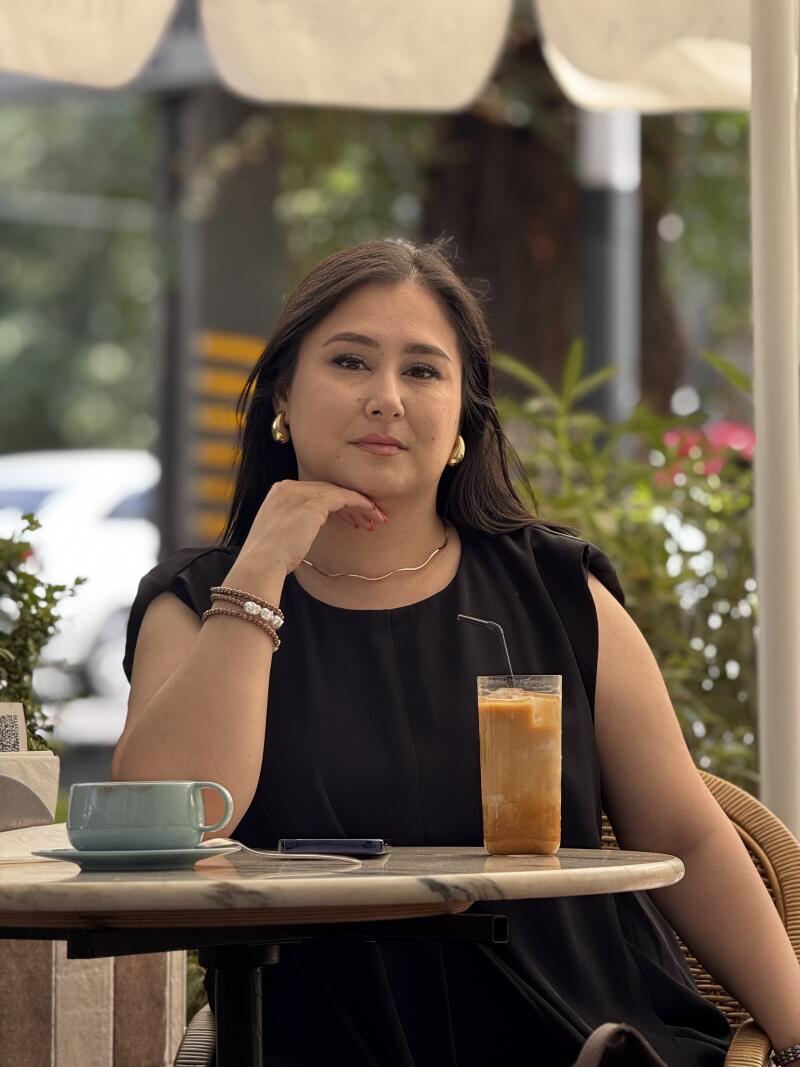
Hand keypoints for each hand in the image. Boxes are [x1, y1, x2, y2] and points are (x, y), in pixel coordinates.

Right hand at [234, 479, 387, 576]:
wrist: (260, 564)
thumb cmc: (269, 559)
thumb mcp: (280, 534)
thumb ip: (294, 524)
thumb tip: (307, 529)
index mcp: (279, 492)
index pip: (315, 492)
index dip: (336, 504)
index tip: (351, 519)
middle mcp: (288, 487)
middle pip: (328, 490)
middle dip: (350, 505)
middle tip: (367, 520)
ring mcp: (299, 492)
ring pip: (338, 493)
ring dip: (360, 506)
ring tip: (375, 520)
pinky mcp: (312, 502)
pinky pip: (344, 497)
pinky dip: (360, 504)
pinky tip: (372, 514)